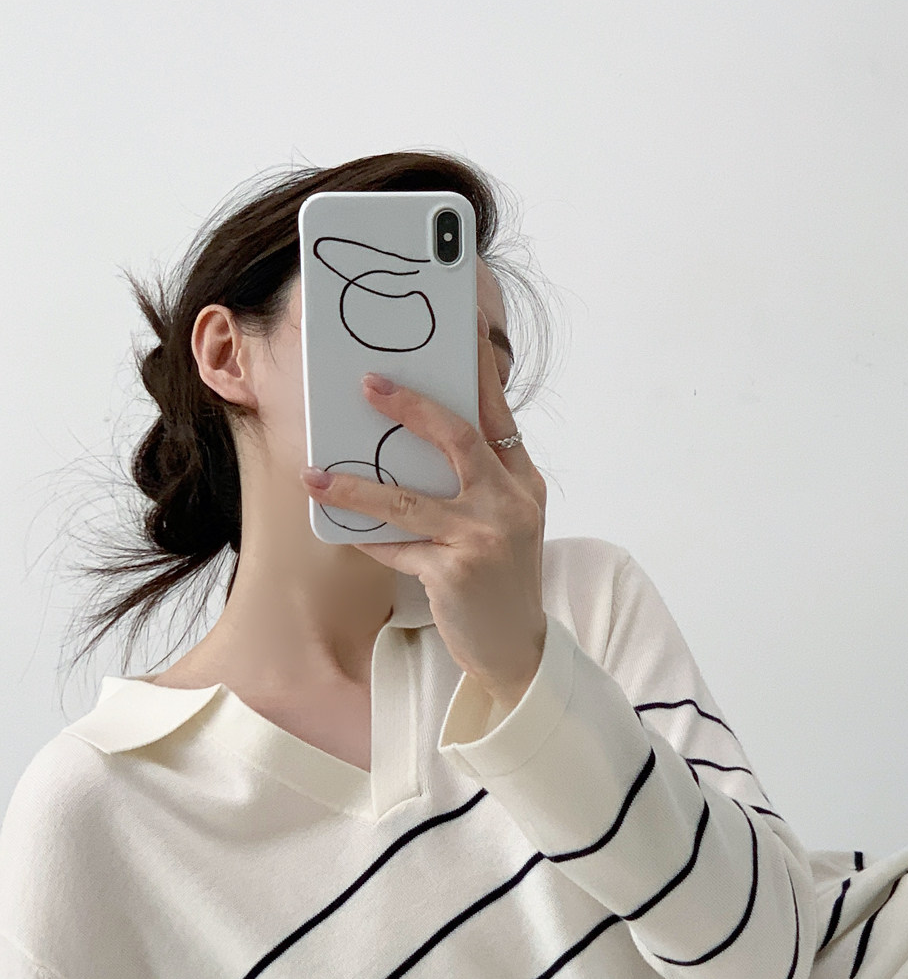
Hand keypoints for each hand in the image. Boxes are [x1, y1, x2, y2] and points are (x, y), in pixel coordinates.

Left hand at [302, 337, 547, 709]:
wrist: (517, 649)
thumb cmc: (501, 579)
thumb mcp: (503, 522)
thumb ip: (474, 482)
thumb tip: (412, 442)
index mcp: (523, 483)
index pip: (496, 415)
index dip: (477, 371)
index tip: (458, 330)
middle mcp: (510, 503)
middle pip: (458, 439)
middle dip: (411, 406)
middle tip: (368, 384)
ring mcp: (485, 537)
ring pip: (408, 499)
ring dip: (355, 485)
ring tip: (313, 474)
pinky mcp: (456, 572)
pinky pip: (396, 546)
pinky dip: (367, 538)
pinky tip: (340, 528)